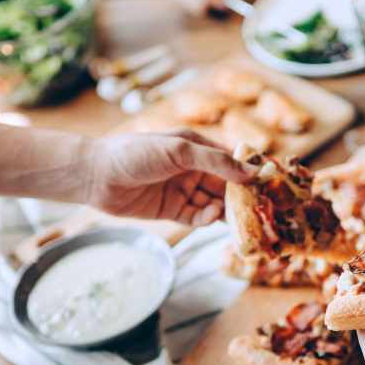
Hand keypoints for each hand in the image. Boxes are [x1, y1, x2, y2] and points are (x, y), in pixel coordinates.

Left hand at [87, 130, 253, 225]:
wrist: (96, 175)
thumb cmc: (135, 153)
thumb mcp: (179, 150)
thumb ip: (216, 161)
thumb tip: (249, 172)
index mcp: (196, 146)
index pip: (231, 159)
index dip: (248, 171)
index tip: (268, 183)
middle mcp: (192, 168)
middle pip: (225, 185)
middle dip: (240, 196)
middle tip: (257, 208)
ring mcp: (182, 190)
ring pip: (214, 203)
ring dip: (224, 209)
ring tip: (232, 216)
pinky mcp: (172, 210)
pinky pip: (197, 217)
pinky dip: (206, 219)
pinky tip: (210, 217)